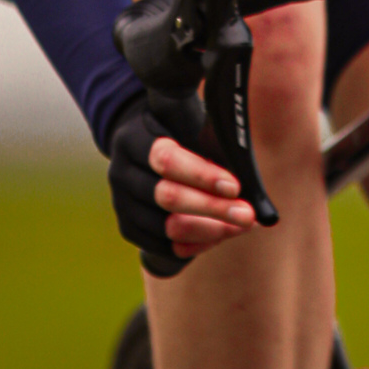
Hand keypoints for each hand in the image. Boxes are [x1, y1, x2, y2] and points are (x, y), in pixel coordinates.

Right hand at [107, 100, 259, 276]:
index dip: (202, 176)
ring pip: (168, 228)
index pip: (167, 160)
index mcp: (135, 138)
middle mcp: (121, 171)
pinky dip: (197, 245)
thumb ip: (212, 136)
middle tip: (247, 215)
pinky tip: (221, 234)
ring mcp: (121, 203)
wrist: (146, 149)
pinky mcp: (128, 228)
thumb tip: (248, 166)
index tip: (235, 186)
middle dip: (213, 208)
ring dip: (211, 230)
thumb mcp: (190, 121)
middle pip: (168, 198)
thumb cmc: (179, 132)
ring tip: (242, 225)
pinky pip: (164, 247)